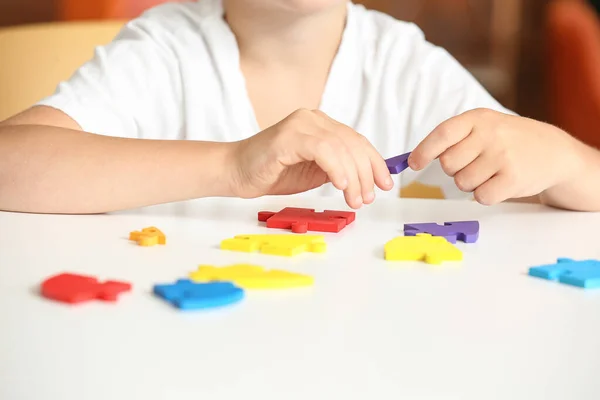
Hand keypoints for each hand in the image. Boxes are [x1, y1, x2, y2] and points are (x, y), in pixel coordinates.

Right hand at [228, 109, 393, 208]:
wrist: (236, 172)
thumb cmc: (272, 173)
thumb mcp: (314, 172)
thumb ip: (336, 169)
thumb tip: (365, 180)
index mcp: (320, 125)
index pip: (356, 140)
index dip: (375, 162)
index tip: (386, 184)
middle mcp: (313, 119)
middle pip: (353, 143)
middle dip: (366, 174)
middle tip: (368, 198)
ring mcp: (300, 124)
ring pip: (341, 147)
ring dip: (353, 177)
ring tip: (355, 200)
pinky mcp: (288, 136)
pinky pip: (322, 150)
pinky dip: (336, 168)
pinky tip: (340, 187)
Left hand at [407, 108, 585, 204]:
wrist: (553, 151)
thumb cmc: (509, 140)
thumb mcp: (485, 126)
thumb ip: (454, 137)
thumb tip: (415, 158)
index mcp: (478, 119)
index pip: (442, 134)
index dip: (424, 151)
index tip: (413, 164)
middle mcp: (489, 135)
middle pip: (448, 164)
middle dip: (455, 170)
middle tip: (475, 164)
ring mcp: (502, 156)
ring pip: (462, 182)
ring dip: (471, 183)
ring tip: (491, 172)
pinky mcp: (513, 179)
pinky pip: (481, 196)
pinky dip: (485, 195)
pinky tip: (499, 183)